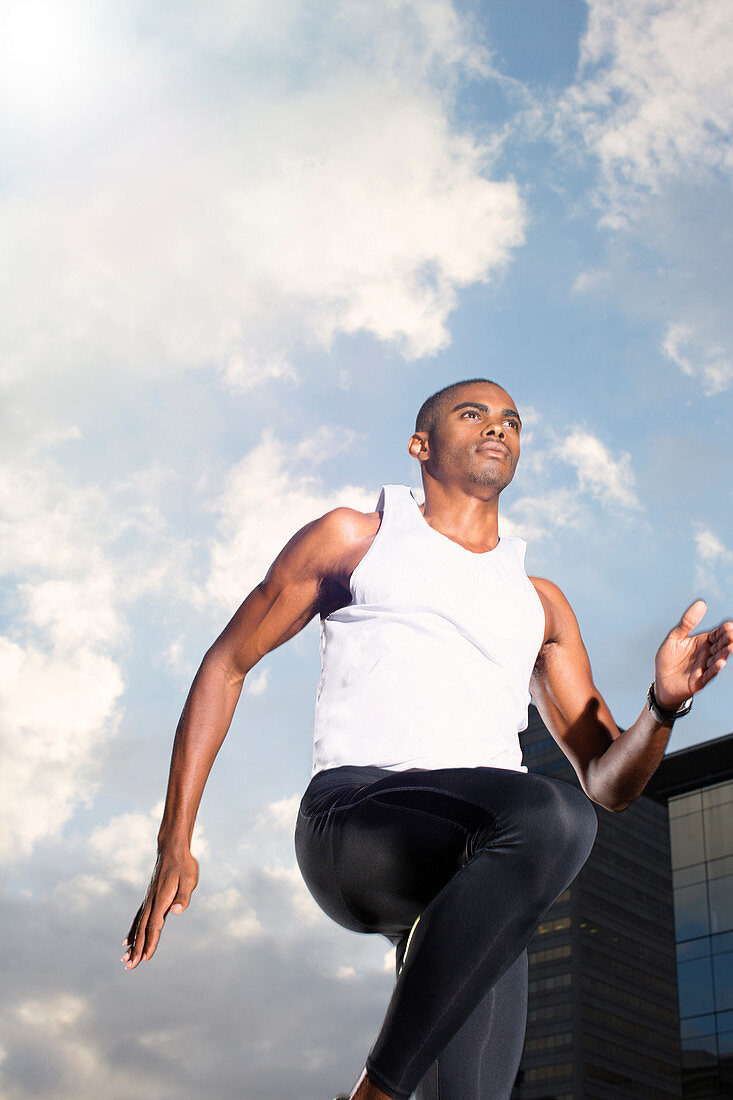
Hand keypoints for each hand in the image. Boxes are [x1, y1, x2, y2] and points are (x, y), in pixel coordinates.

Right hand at [122, 847, 198, 969]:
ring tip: (125, 958)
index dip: (150, 943)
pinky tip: (128, 940)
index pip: (154, 926)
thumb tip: (177, 911)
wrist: (172, 849)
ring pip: (138, 925)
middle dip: (137, 949)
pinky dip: (133, 930)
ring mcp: (149, 900)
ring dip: (133, 943)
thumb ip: (183, 896)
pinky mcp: (149, 898)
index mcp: (161, 900)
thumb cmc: (184, 865)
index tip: (145, 958)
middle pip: (142, 929)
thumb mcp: (189, 879)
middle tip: (129, 967)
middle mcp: (151, 902)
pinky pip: (139, 918)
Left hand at [654, 600, 732, 709]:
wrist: (660, 682)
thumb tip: (702, 603)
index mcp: (702, 642)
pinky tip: (720, 662)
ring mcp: (704, 667)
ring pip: (718, 659)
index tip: (729, 625)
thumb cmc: (668, 659)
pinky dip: (714, 669)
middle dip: (728, 640)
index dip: (724, 630)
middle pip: (721, 645)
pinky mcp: (699, 680)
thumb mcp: (675, 637)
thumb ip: (687, 622)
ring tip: (730, 647)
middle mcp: (707, 654)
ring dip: (724, 653)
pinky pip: (708, 675)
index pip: (717, 634)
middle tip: (732, 634)